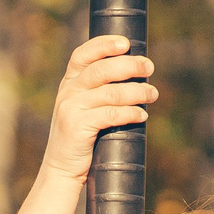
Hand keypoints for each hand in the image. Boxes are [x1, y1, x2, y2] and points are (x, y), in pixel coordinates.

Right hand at [39, 36, 156, 183]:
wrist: (61, 169)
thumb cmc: (80, 137)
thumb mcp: (83, 108)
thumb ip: (99, 90)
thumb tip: (137, 75)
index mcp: (69, 83)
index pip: (83, 54)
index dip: (104, 44)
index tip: (127, 43)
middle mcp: (68, 92)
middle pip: (102, 69)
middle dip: (130, 66)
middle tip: (149, 69)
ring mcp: (71, 109)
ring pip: (110, 92)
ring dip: (137, 92)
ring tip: (152, 94)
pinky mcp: (77, 127)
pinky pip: (110, 115)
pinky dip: (130, 113)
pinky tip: (142, 115)